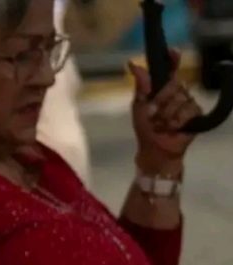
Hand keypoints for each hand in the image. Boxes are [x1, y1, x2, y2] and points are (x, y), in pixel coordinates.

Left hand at [128, 54, 200, 170]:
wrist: (155, 148)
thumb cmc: (145, 126)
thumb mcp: (138, 105)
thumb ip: (140, 85)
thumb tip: (133, 64)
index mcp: (161, 86)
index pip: (170, 67)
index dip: (173, 58)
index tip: (173, 52)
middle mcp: (176, 90)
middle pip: (174, 84)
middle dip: (160, 100)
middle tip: (152, 114)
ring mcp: (187, 100)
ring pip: (181, 98)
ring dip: (166, 114)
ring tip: (160, 124)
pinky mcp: (196, 112)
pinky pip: (189, 110)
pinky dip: (177, 120)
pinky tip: (172, 128)